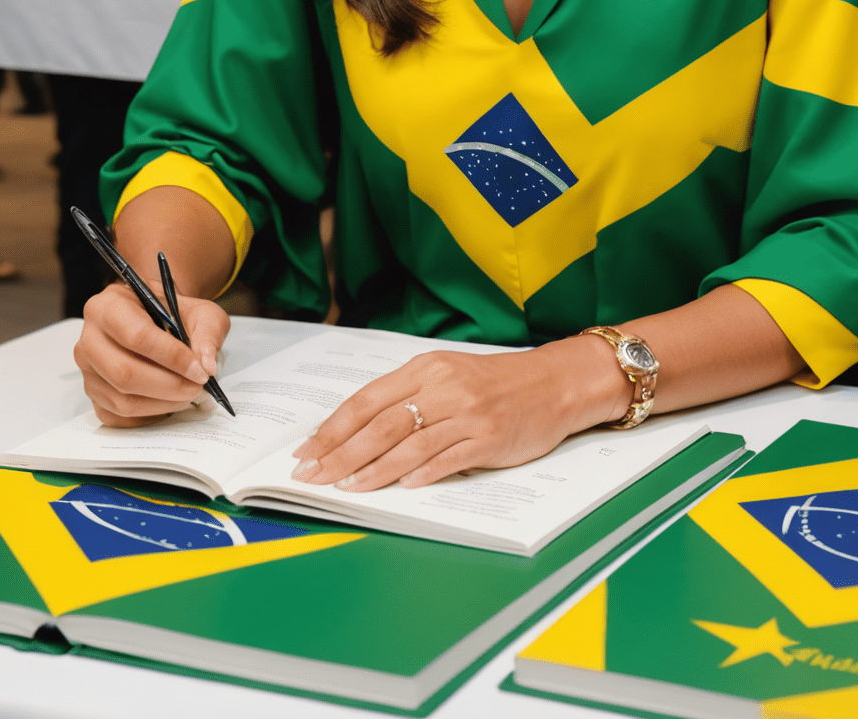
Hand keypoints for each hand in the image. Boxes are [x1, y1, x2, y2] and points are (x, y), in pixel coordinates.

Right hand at [74, 282, 230, 425]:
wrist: (152, 319)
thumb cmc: (172, 313)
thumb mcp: (198, 310)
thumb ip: (208, 332)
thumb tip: (207, 366)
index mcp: (108, 306)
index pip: (137, 336)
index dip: (172, 357)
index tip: (199, 370)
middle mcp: (89, 340)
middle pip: (124, 373)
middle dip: (168, 386)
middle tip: (197, 387)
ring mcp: (87, 371)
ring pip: (122, 399)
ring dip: (162, 403)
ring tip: (188, 394)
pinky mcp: (92, 395)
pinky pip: (119, 416)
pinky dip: (149, 415)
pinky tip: (169, 402)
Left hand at [288, 338, 628, 492]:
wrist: (551, 383)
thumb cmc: (493, 383)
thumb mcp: (446, 375)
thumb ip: (407, 398)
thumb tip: (356, 432)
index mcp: (425, 368)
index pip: (366, 400)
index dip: (332, 428)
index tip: (306, 451)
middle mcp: (443, 387)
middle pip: (380, 424)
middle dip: (340, 454)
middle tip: (313, 477)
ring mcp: (466, 413)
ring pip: (408, 444)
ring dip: (373, 470)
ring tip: (347, 488)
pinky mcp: (489, 438)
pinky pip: (448, 458)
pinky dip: (422, 474)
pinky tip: (403, 487)